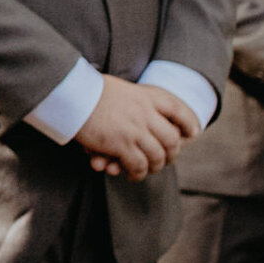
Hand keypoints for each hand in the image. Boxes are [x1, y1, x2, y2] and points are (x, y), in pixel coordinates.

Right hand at [73, 77, 198, 177]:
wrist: (71, 92)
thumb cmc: (88, 89)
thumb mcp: (120, 88)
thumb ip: (135, 99)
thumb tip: (139, 106)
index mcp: (146, 96)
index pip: (177, 109)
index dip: (187, 122)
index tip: (192, 133)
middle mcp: (146, 113)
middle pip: (171, 138)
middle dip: (172, 153)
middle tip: (166, 159)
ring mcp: (135, 129)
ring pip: (157, 156)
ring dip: (155, 166)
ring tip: (148, 170)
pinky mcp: (121, 144)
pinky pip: (138, 165)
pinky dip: (137, 173)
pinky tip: (132, 174)